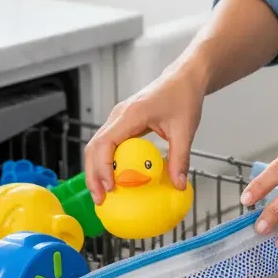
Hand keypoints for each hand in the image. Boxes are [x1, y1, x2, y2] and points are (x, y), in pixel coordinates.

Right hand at [84, 65, 205, 203]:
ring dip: (97, 170)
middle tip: (101, 200)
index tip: (110, 188)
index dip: (102, 167)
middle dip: (93, 175)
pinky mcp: (123, 122)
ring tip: (104, 194)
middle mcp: (119, 115)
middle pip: (94, 147)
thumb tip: (178, 186)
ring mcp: (119, 118)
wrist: (184, 78)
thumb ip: (180, 158)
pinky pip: (108, 144)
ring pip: (97, 146)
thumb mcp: (185, 129)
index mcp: (130, 114)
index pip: (105, 143)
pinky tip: (116, 178)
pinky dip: (106, 162)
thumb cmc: (183, 97)